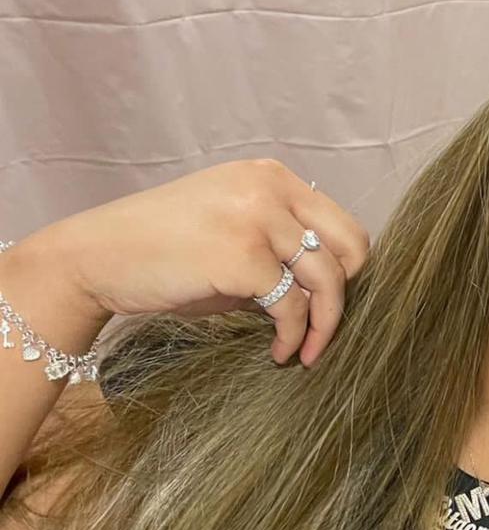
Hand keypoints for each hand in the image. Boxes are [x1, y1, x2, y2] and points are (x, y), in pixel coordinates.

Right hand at [29, 159, 369, 366]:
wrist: (97, 258)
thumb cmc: (163, 254)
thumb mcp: (233, 236)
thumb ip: (280, 249)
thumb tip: (330, 291)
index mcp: (271, 176)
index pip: (343, 225)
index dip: (346, 271)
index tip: (329, 306)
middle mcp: (270, 188)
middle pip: (351, 248)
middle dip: (345, 297)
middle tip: (326, 331)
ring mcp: (257, 219)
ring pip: (328, 280)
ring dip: (324, 327)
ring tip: (305, 353)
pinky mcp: (242, 257)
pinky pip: (292, 307)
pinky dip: (292, 337)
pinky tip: (278, 352)